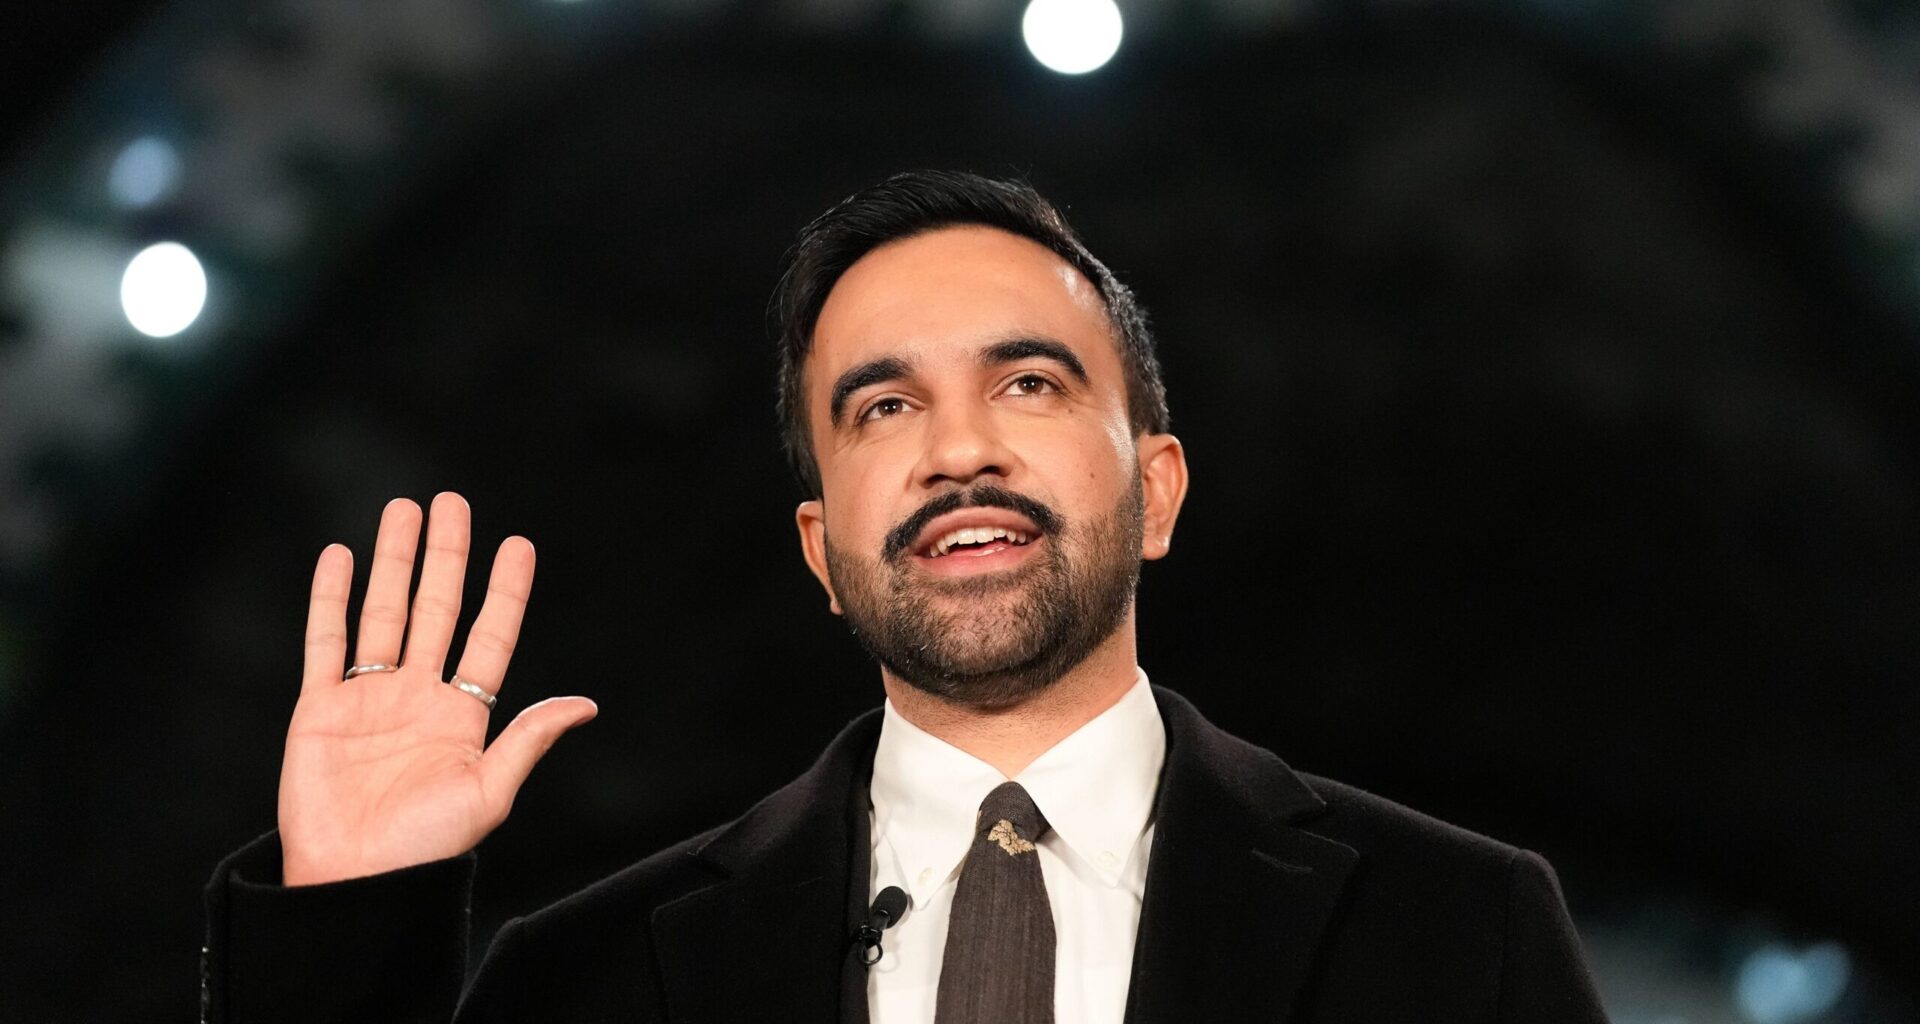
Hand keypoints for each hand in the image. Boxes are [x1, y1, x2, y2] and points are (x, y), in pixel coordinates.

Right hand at [277, 492, 597, 885]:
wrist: (354, 883)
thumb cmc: (424, 849)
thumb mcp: (489, 792)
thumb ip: (528, 740)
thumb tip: (585, 705)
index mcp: (464, 716)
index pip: (489, 637)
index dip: (504, 592)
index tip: (518, 545)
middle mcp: (418, 698)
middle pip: (435, 610)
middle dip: (445, 556)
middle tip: (453, 501)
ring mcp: (367, 699)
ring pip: (383, 613)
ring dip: (393, 562)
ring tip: (403, 509)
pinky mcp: (318, 709)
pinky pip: (325, 642)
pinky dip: (329, 598)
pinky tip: (338, 556)